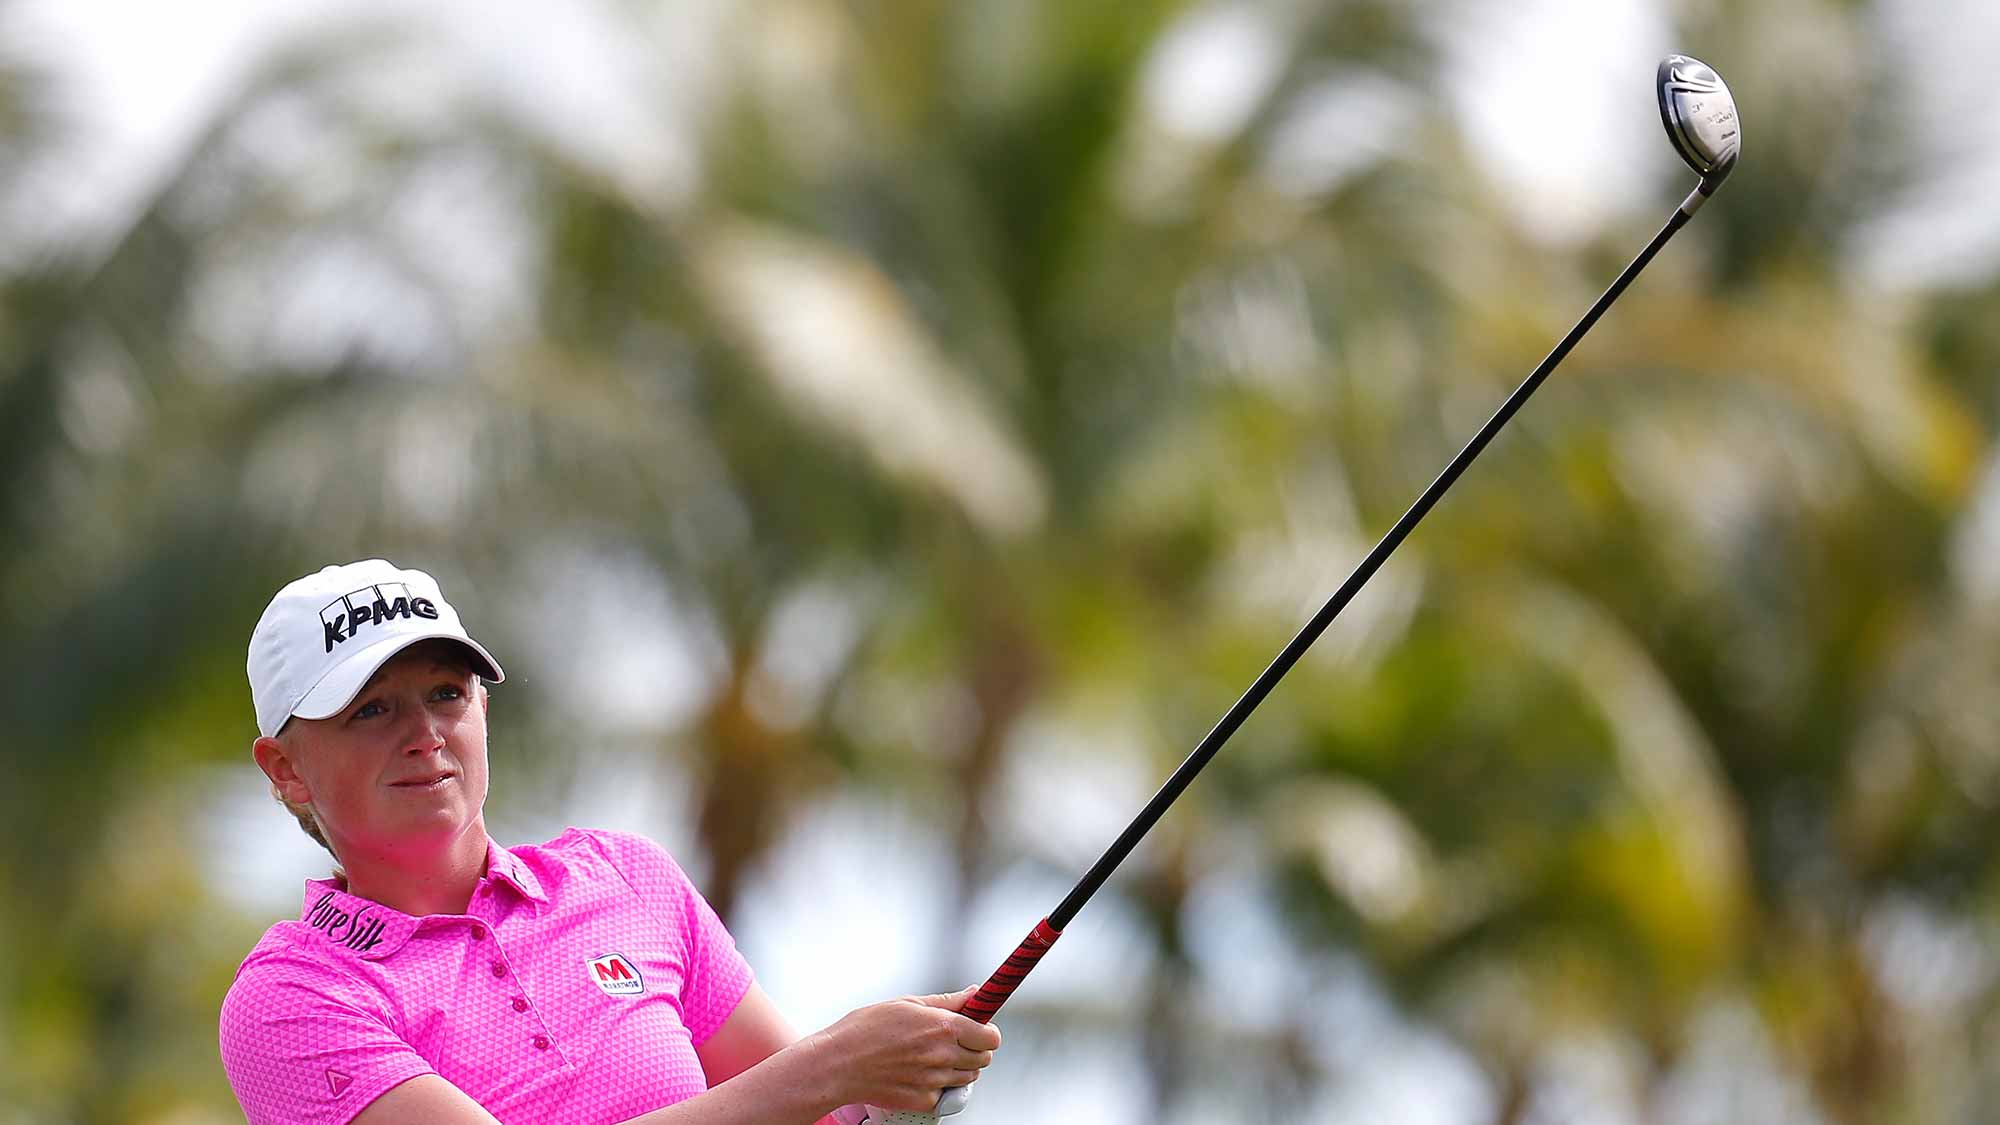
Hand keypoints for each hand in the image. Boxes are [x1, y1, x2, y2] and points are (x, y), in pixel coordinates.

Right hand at [805, 987, 1002, 1112]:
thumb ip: (947, 1002)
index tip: (980, 1030)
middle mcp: (943, 1055)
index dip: (988, 1033)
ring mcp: (934, 1081)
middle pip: (984, 1059)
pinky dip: (938, 1087)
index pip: (990, 1037)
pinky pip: (945, 1095)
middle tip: (954, 1043)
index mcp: (943, 1027)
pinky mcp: (924, 1102)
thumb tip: (976, 993)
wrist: (837, 1065)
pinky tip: (918, 1074)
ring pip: (968, 1078)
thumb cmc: (866, 1029)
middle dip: (974, 1050)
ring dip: (959, 1069)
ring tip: (932, 1058)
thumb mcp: (906, 1003)